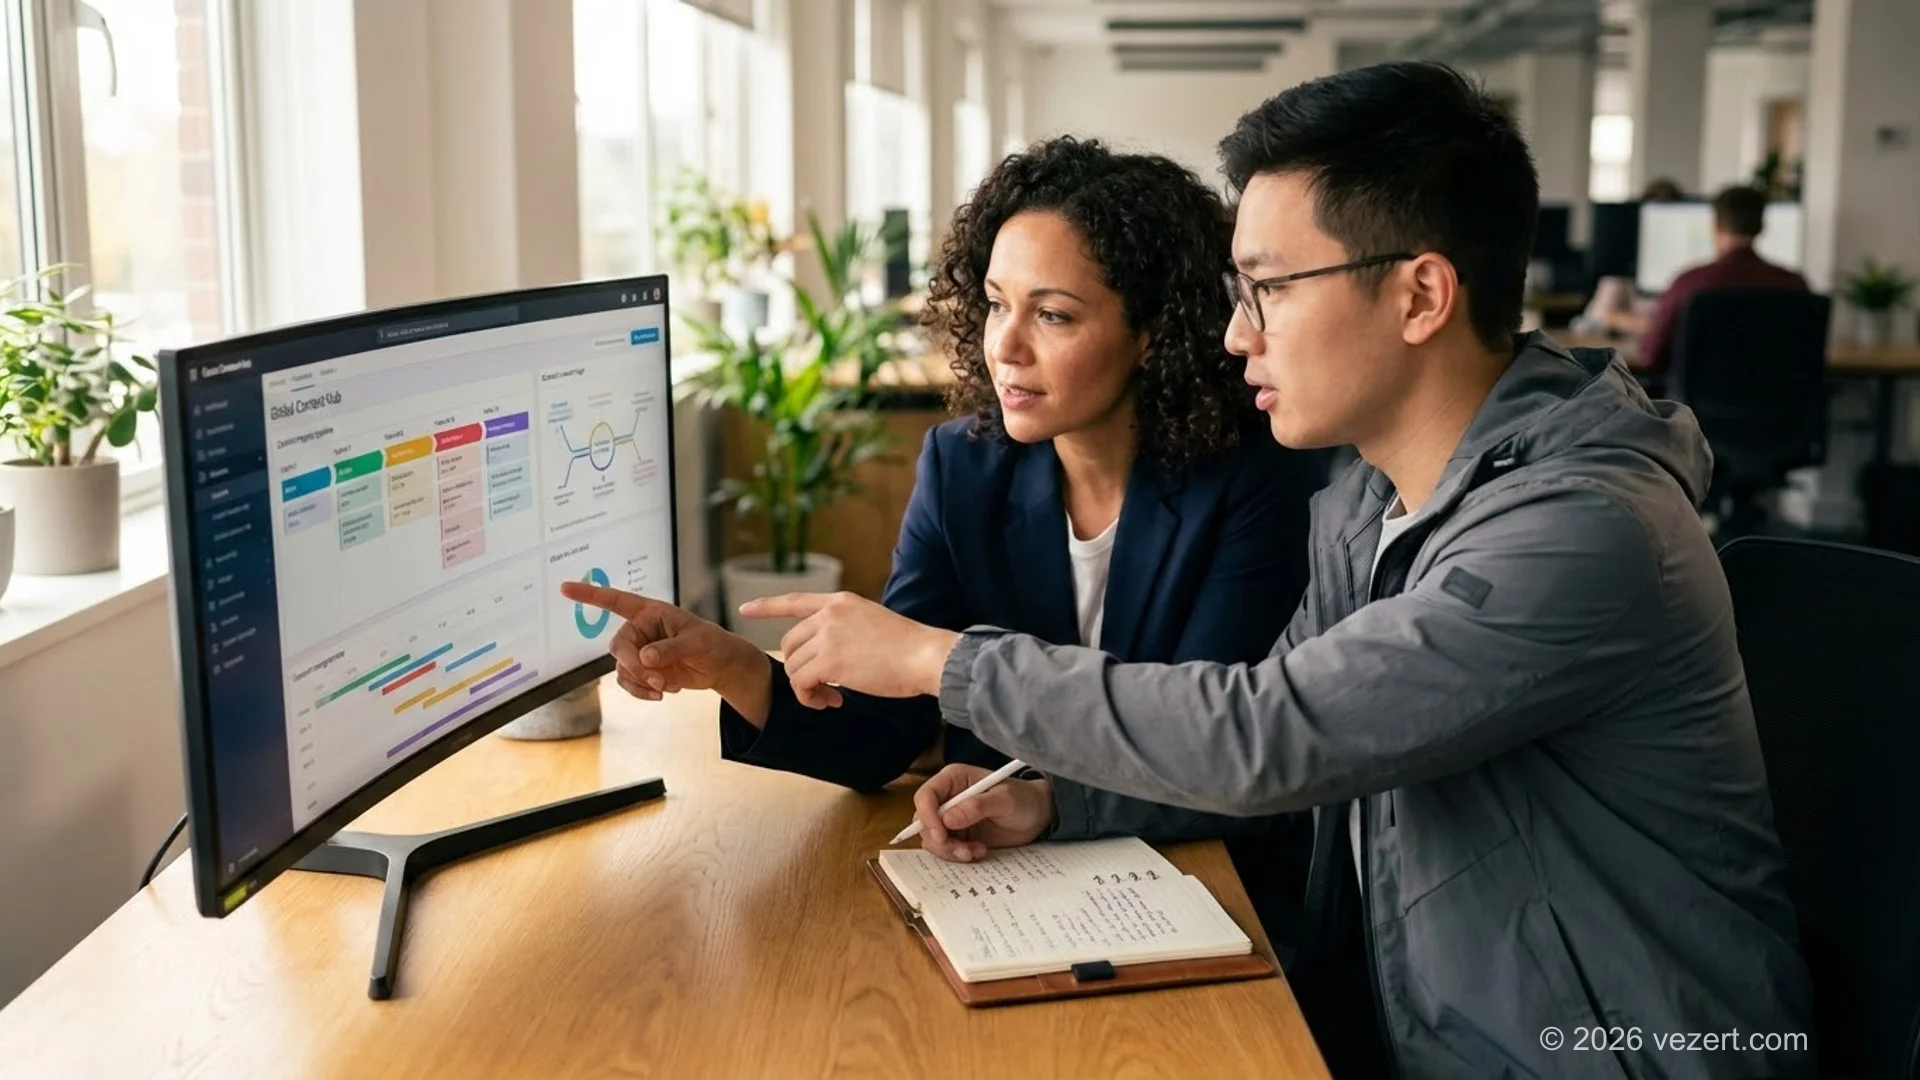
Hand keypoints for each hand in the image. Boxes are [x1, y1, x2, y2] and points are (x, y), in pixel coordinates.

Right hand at [560, 581, 767, 708]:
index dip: (590, 594)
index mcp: (651, 612)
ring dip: (640, 681)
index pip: (616, 600)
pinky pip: (628, 682)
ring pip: (622, 669)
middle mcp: (640, 630)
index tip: (565, 588)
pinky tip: (662, 692)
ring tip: (665, 687)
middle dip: (633, 665)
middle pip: (618, 647)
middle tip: (655, 678)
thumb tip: (644, 658)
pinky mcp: (642, 670)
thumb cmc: (712, 644)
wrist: (720, 666)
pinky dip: (641, 691)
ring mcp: (639, 651)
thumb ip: (669, 648)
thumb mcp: (696, 642)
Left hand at [738, 592, 959, 708]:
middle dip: (800, 668)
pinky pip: (801, 683)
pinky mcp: (829, 660)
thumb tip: (824, 655)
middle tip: (822, 688)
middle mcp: (830, 614)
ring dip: (806, 687)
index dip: (767, 606)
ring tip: (829, 698)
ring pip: (793, 665)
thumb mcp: (872, 622)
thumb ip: (845, 629)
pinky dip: (809, 697)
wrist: (925, 656)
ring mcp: (828, 635)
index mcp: (841, 601)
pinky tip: (830, 702)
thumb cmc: (908, 648)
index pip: (795, 600)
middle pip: (790, 643)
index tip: (745, 610)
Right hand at [910, 764, 1054, 861]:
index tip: (940, 835)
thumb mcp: (1005, 799)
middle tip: (962, 850)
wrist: (1037, 816)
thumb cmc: (1024, 799)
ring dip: (950, 850)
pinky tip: (979, 851)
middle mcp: (947, 798)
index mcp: (954, 779)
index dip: (927, 816)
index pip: (925, 796)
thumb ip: (977, 806)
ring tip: (975, 851)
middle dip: (939, 840)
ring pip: (932, 839)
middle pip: (924, 821)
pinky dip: (958, 855)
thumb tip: (948, 819)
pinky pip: (946, 849)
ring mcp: (951, 818)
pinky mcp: (958, 835)